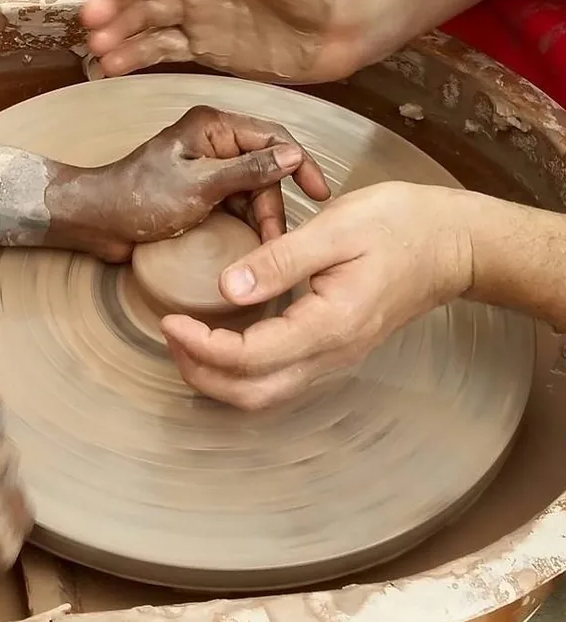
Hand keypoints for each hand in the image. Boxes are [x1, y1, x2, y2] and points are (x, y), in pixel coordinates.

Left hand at [56, 105, 329, 260]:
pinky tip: (252, 244)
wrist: (98, 221)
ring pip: (252, 189)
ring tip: (267, 247)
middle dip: (274, 202)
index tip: (319, 193)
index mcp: (214, 127)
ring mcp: (207, 168)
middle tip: (277, 239)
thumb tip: (293, 155)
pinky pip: (234, 203)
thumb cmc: (140, 198)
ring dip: (261, 216)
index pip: (273, 137)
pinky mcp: (200, 192)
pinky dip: (245, 222)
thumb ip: (248, 170)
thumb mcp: (200, 185)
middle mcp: (214, 142)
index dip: (300, 164)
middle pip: (264, 168)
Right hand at [81, 0, 380, 83]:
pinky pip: (165, 51)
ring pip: (149, 23)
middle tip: (93, 23)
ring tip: (97, 50)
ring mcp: (199, 14)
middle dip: (117, 5)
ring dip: (121, 35)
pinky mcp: (206, 48)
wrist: (350, 24)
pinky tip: (116, 66)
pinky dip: (139, 58)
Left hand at [160, 182, 474, 409]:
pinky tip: (225, 342)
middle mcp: (331, 355)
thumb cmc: (399, 227)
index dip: (200, 345)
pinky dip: (242, 372)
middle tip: (171, 335)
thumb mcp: (336, 229)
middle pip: (250, 394)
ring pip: (264, 395)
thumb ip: (279, 260)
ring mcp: (334, 359)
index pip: (248, 357)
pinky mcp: (334, 351)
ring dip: (218, 378)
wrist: (451, 244)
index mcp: (329, 325)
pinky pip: (280, 380)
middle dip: (200, 373)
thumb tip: (226, 288)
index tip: (171, 320)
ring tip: (188, 341)